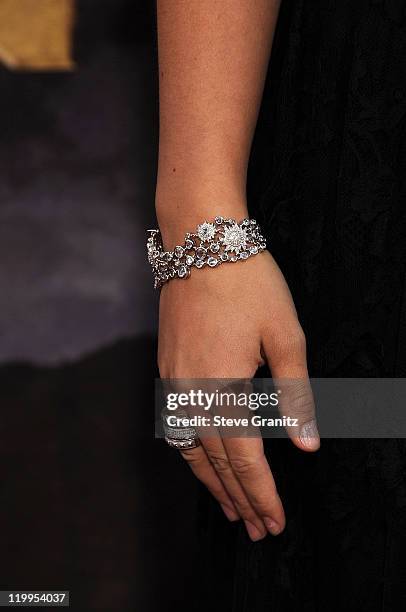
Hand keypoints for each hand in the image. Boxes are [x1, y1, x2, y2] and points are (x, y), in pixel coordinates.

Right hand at [158, 250, 319, 540]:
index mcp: (224, 388)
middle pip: (215, 462)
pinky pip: (175, 426)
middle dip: (239, 499)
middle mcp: (191, 393)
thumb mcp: (285, 335)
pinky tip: (201, 462)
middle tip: (257, 530)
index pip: (245, 459)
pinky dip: (191, 454)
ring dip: (211, 483)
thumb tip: (307, 444)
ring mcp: (173, 381)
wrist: (201, 241)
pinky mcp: (167, 368)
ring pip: (189, 450)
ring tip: (230, 511)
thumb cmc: (248, 283)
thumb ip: (296, 394)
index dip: (262, 495)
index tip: (275, 523)